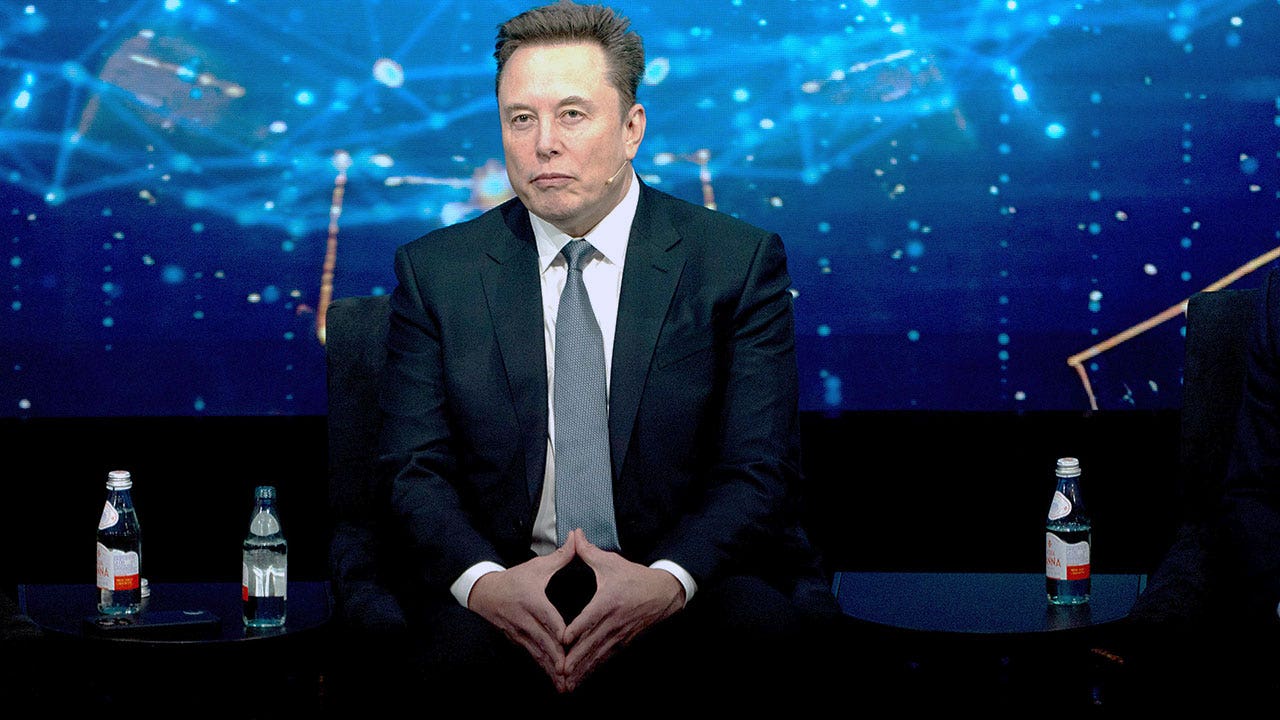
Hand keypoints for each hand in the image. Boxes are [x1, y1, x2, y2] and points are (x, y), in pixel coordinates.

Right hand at [467, 533, 579, 684]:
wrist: (485, 592)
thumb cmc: (515, 578)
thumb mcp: (537, 566)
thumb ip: (560, 556)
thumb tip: (577, 538)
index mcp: (532, 601)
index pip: (548, 618)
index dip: (559, 631)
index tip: (570, 643)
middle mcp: (525, 620)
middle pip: (544, 642)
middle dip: (557, 658)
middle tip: (571, 672)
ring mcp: (520, 633)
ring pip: (538, 654)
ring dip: (551, 669)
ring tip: (564, 684)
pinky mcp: (518, 641)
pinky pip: (533, 656)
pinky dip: (544, 668)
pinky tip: (554, 679)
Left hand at [559, 529, 684, 691]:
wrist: (663, 594)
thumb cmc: (634, 577)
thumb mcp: (612, 562)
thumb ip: (589, 551)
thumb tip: (574, 534)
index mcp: (608, 601)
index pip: (589, 618)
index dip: (576, 629)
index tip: (562, 640)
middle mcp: (613, 621)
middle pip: (591, 643)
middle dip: (575, 659)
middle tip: (560, 671)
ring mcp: (619, 634)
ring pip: (598, 655)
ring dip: (583, 669)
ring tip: (568, 682)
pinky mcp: (623, 642)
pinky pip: (606, 657)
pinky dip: (594, 668)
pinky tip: (583, 678)